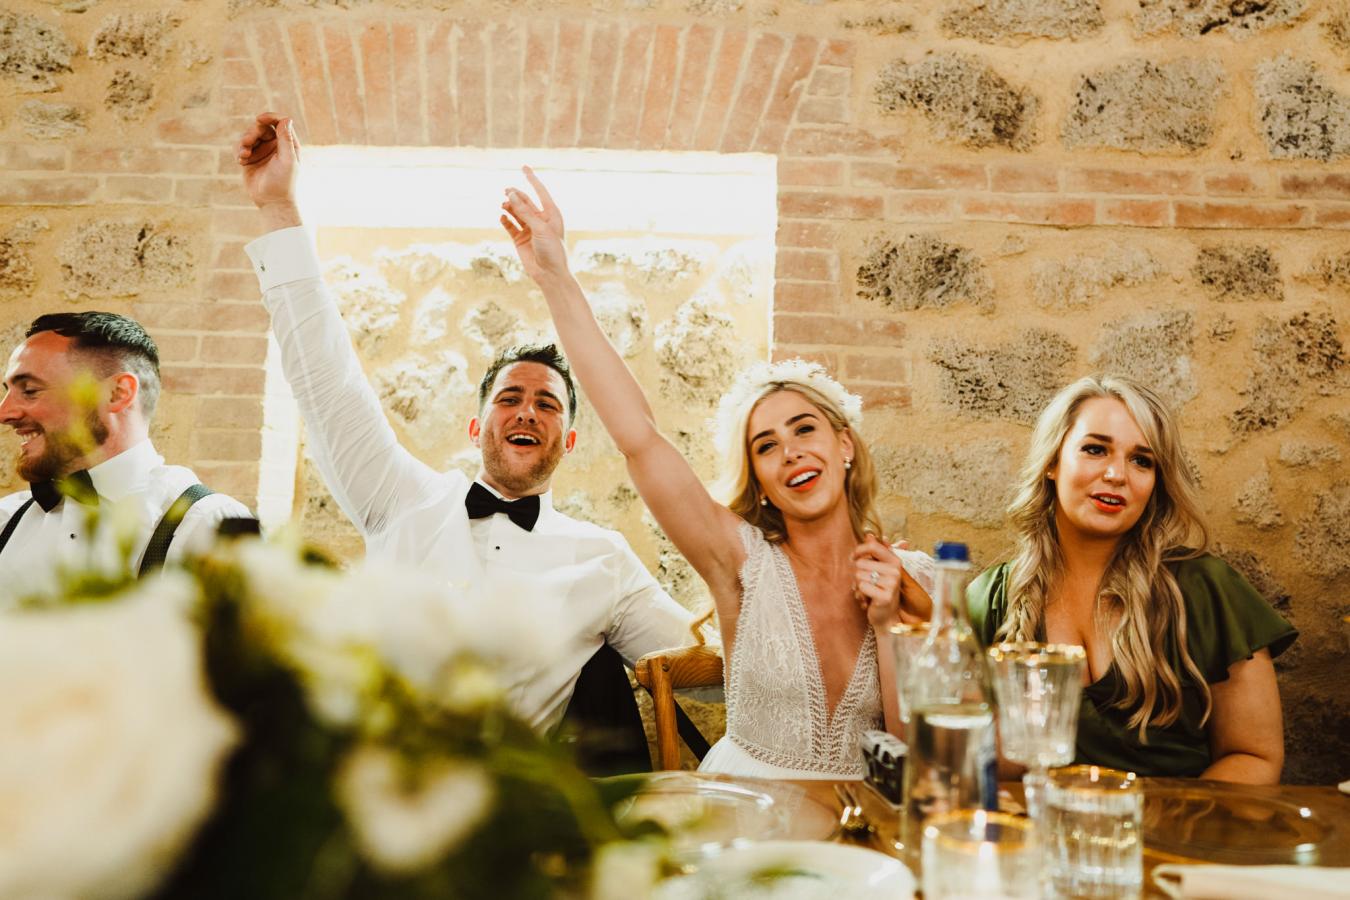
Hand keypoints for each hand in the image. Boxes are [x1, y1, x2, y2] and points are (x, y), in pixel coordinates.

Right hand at [236, 111, 301, 229]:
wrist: (272, 202)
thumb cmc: (284, 183)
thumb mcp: (287, 160)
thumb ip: (286, 140)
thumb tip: (287, 118)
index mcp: (288, 144)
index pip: (279, 122)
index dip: (269, 117)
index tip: (259, 119)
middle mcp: (275, 145)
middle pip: (261, 127)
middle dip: (252, 132)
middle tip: (247, 143)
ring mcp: (262, 151)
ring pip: (248, 136)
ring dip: (243, 143)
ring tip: (243, 156)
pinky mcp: (250, 158)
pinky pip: (240, 147)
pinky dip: (238, 151)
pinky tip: (241, 161)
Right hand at [499, 166, 569, 281]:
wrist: (550, 275)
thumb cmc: (552, 250)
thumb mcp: (539, 228)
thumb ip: (524, 211)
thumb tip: (511, 193)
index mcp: (551, 214)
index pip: (540, 191)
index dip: (532, 179)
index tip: (524, 166)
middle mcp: (540, 220)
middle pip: (525, 201)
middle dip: (515, 194)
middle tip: (506, 191)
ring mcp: (530, 229)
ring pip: (516, 212)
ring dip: (509, 206)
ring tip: (503, 204)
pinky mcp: (520, 239)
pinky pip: (510, 226)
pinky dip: (505, 220)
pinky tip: (502, 216)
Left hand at [854, 534, 928, 628]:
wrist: (887, 617)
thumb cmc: (881, 591)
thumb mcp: (880, 570)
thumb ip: (876, 552)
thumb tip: (869, 534)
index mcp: (895, 561)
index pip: (873, 547)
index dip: (859, 550)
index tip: (854, 557)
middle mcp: (895, 571)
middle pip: (860, 563)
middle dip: (857, 574)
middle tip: (864, 584)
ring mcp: (892, 584)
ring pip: (859, 576)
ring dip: (857, 586)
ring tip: (866, 592)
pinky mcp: (885, 596)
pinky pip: (862, 587)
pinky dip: (859, 594)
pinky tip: (866, 600)